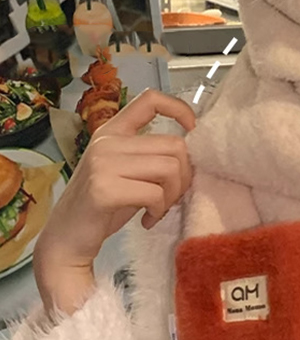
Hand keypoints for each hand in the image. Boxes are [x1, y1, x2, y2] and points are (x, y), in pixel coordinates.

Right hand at [33, 88, 195, 315]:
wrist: (66, 240)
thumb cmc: (104, 206)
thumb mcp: (127, 171)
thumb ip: (152, 155)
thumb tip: (194, 153)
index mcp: (112, 131)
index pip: (150, 99)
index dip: (180, 109)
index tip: (193, 130)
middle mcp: (107, 141)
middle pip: (175, 145)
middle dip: (184, 176)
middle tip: (171, 197)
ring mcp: (103, 163)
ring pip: (170, 168)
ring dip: (173, 195)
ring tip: (158, 210)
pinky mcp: (104, 189)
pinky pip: (155, 193)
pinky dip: (159, 210)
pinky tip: (147, 220)